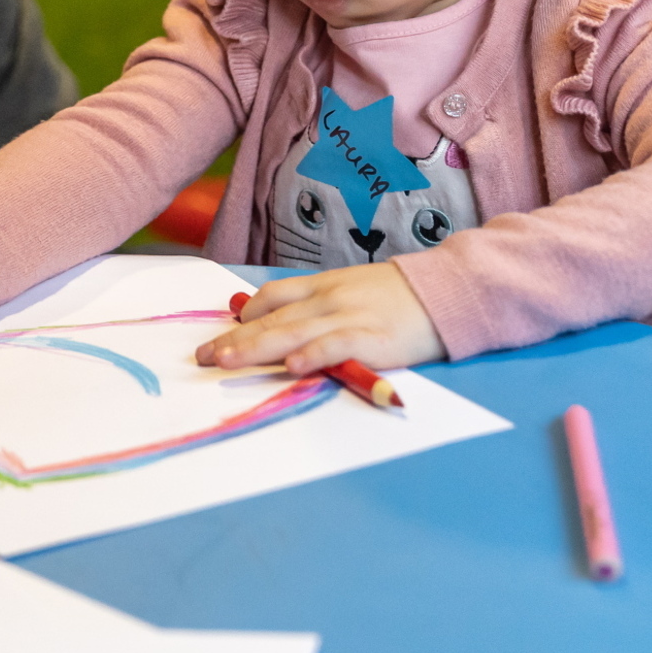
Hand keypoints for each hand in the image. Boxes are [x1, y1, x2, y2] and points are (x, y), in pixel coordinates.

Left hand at [198, 262, 444, 374]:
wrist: (448, 290)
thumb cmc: (400, 296)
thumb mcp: (353, 288)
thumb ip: (320, 304)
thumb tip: (285, 323)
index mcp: (323, 286)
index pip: (272, 296)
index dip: (244, 315)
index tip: (222, 333)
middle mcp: (328, 299)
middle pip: (272, 318)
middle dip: (235, 339)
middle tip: (203, 357)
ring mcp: (349, 316)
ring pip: (292, 331)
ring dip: (255, 347)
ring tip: (225, 361)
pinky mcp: (373, 337)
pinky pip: (336, 345)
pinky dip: (313, 355)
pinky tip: (291, 367)